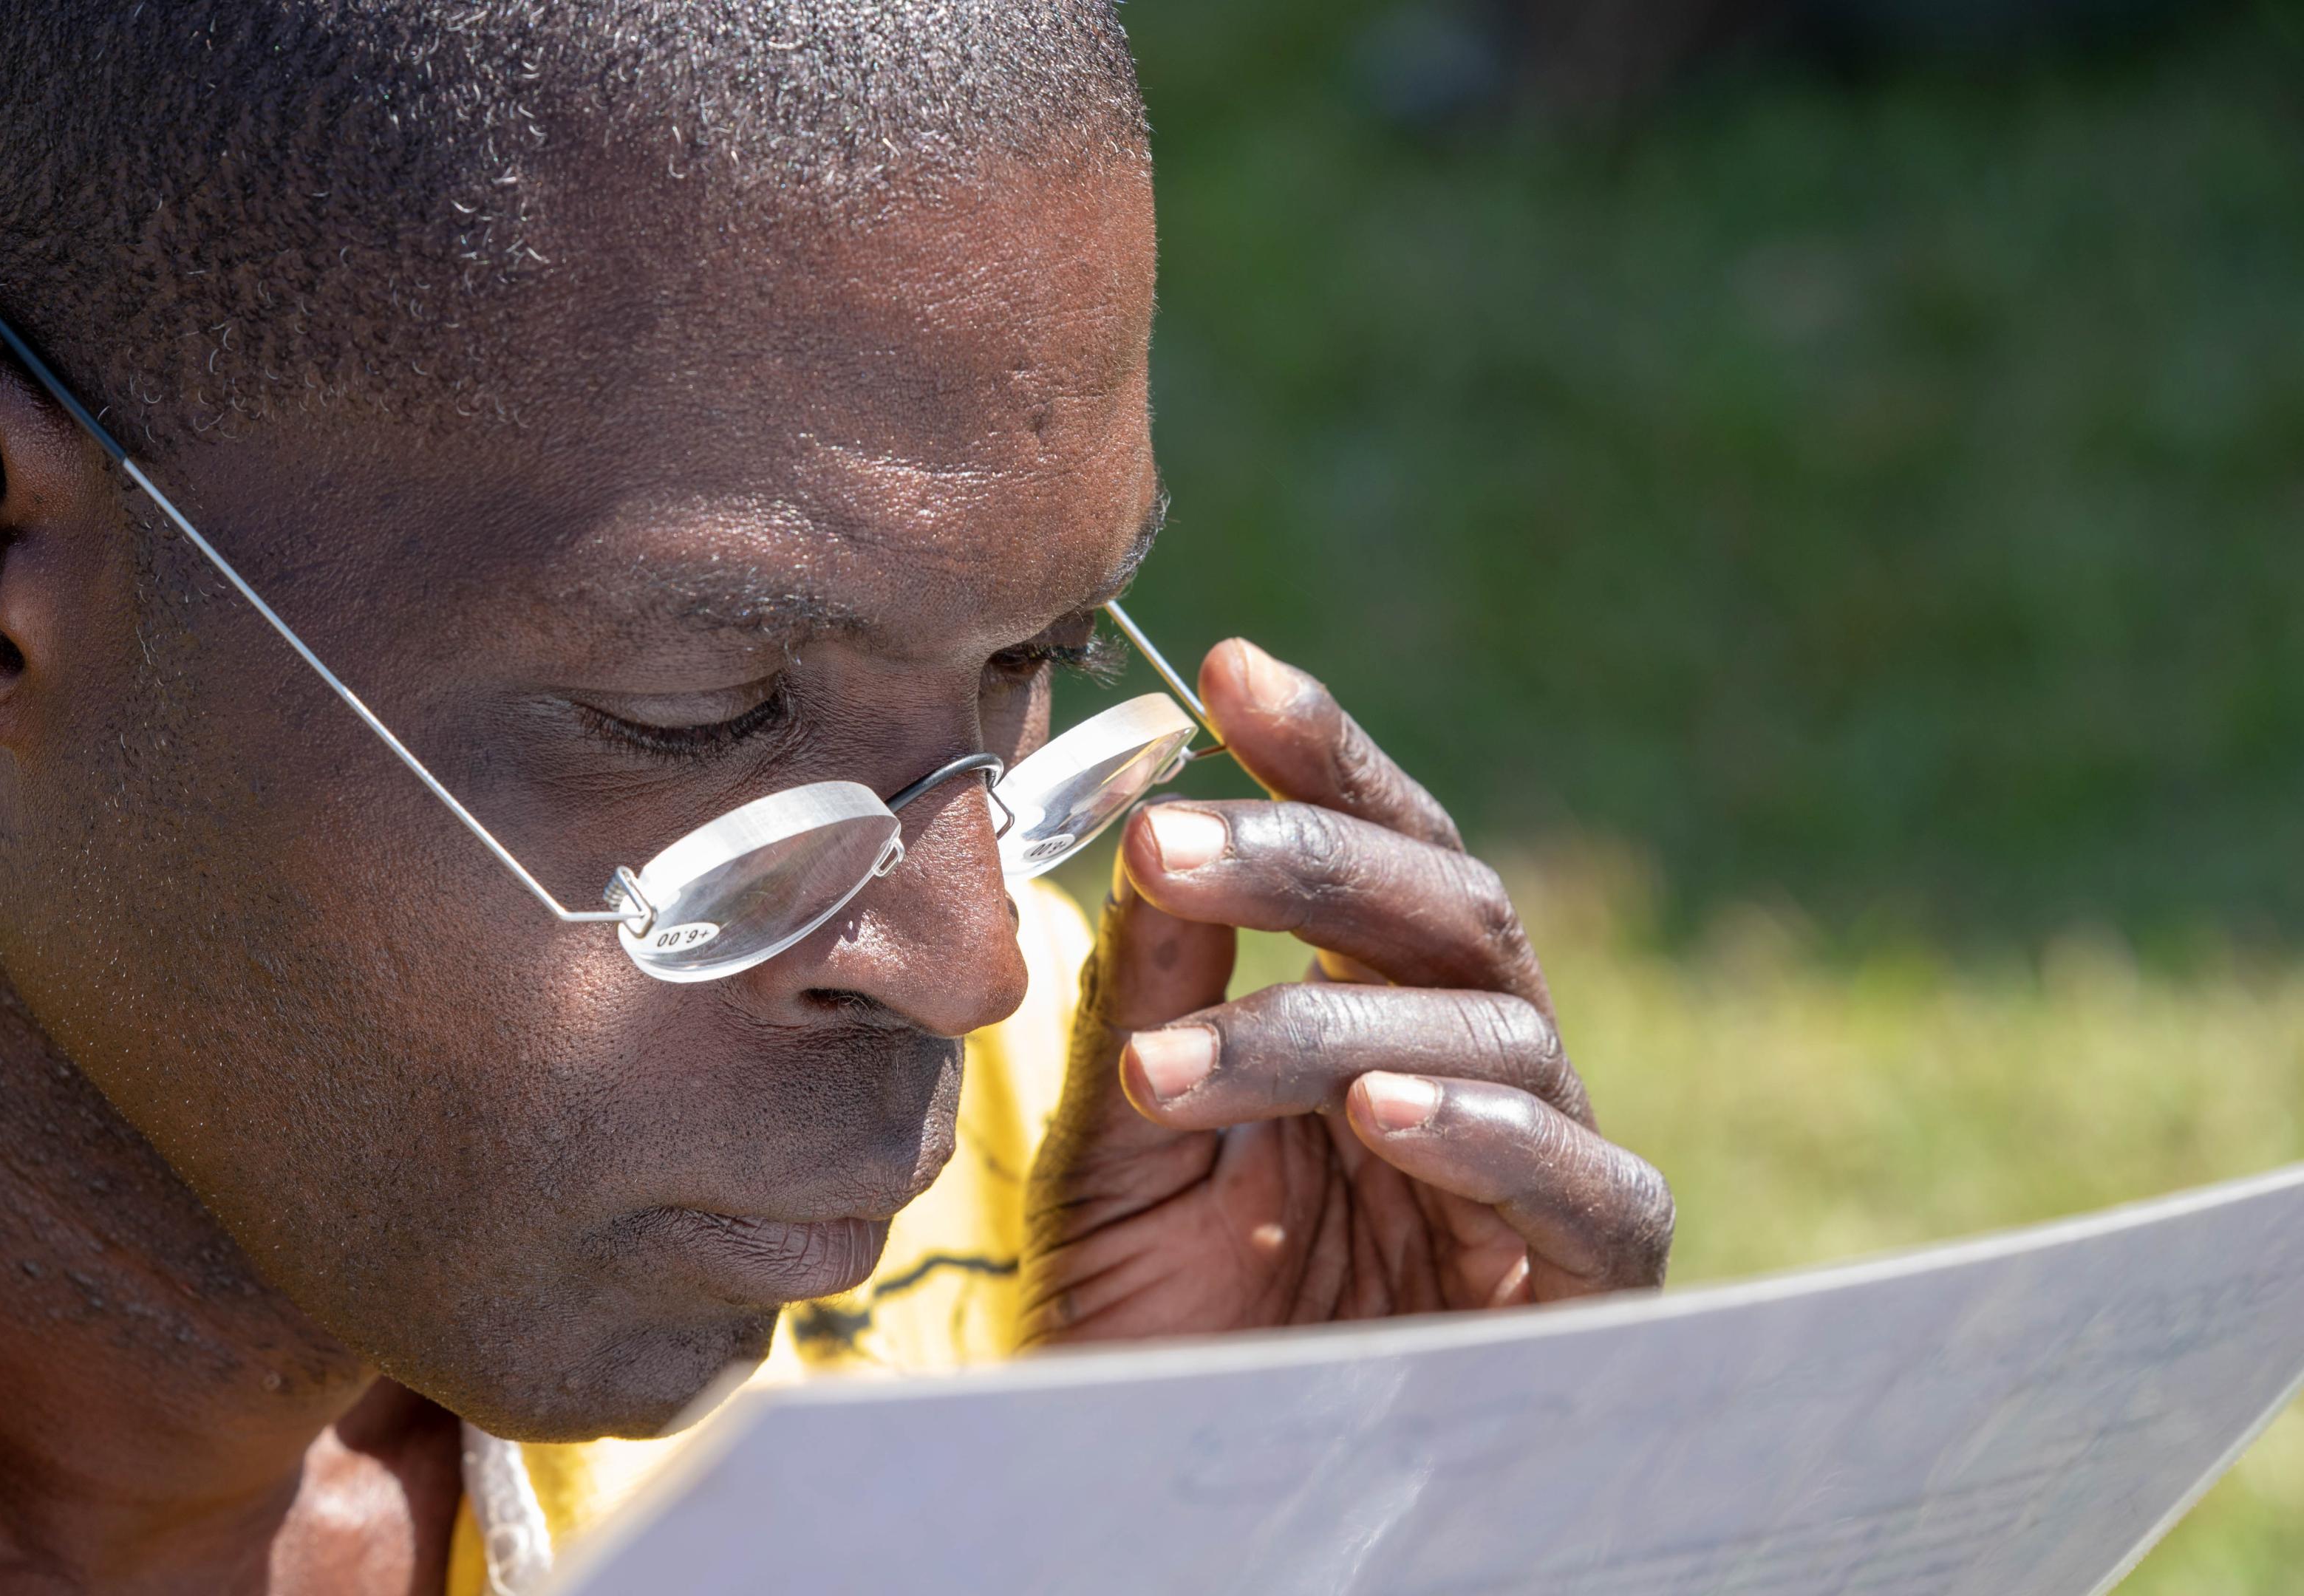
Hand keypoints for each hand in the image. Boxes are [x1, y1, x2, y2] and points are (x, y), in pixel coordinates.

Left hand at [1018, 639, 1672, 1343]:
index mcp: (1371, 1017)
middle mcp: (1474, 1070)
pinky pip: (1585, 1185)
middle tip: (1177, 843)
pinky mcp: (1594, 1284)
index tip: (1233, 668)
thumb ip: (1154, 1003)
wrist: (1182, 1506)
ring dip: (1328, 1030)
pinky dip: (1486, 1138)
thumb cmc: (1160, 1332)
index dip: (1324, 755)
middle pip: (1446, 909)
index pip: (1372, 856)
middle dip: (1313, 859)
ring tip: (1182, 1067)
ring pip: (1490, 1031)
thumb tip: (1156, 828)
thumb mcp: (1123, 1155)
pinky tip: (1382, 1113)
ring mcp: (1543, 1169)